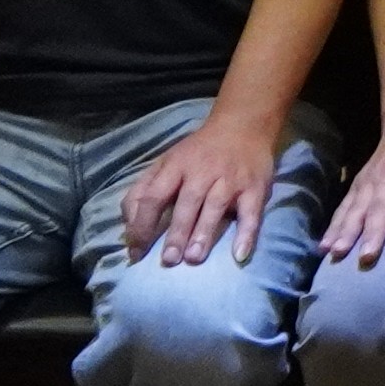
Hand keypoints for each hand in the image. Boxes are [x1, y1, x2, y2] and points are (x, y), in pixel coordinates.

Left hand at [116, 107, 287, 267]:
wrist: (244, 125)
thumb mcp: (165, 163)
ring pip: (216, 206)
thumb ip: (142, 191)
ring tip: (194, 258)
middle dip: (177, 232)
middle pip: (188, 202)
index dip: (143, 224)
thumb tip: (128, 227)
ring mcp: (231, 179)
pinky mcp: (255, 187)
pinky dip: (247, 233)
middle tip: (168, 260)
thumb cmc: (198, 153)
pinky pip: (252, 212)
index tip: (137, 252)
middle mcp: (203, 171)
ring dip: (204, 232)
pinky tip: (239, 254)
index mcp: (176, 166)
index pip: (154, 196)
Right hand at [325, 107, 384, 268]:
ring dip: (346, 230)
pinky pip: (344, 205)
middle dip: (373, 232)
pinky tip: (323, 246)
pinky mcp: (360, 181)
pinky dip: (333, 225)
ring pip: (357, 206)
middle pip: (382, 206)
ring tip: (335, 254)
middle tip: (366, 258)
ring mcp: (372, 177)